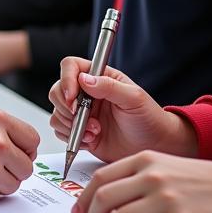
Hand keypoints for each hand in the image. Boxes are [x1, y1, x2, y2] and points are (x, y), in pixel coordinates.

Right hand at [49, 57, 197, 163]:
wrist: (153, 146)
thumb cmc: (148, 118)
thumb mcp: (133, 98)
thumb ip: (109, 87)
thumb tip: (84, 79)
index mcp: (100, 77)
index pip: (71, 66)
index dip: (67, 80)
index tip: (72, 97)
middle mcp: (87, 93)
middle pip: (57, 90)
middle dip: (66, 107)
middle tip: (83, 117)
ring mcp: (82, 113)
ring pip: (57, 113)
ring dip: (72, 125)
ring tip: (95, 132)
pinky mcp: (80, 132)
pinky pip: (61, 132)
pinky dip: (72, 138)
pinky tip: (92, 140)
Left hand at [72, 150, 211, 212]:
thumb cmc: (203, 181)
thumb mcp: (165, 166)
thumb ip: (137, 177)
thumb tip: (105, 199)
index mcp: (145, 160)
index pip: (100, 178)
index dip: (84, 198)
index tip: (78, 212)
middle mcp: (153, 176)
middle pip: (104, 199)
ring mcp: (167, 199)